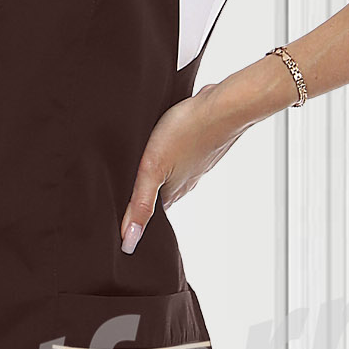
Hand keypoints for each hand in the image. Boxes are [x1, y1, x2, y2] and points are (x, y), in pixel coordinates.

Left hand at [120, 78, 248, 252]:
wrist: (224, 106)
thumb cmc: (186, 132)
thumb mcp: (152, 169)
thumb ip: (140, 204)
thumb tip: (129, 242)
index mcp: (174, 192)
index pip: (154, 214)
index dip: (138, 217)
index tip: (125, 221)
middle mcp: (188, 181)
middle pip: (164, 194)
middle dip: (148, 196)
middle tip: (130, 195)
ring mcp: (199, 163)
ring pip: (175, 174)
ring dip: (162, 175)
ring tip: (146, 170)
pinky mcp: (205, 145)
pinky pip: (186, 155)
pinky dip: (175, 156)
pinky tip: (169, 146)